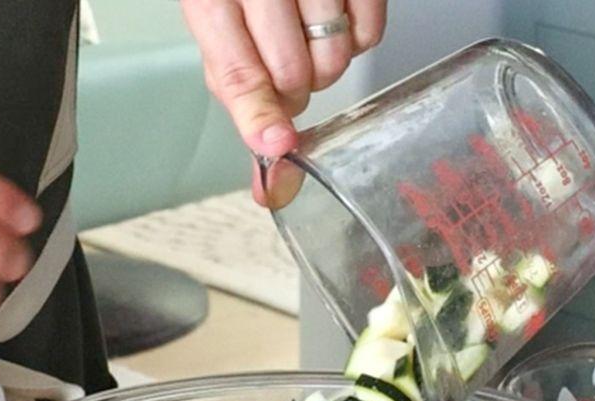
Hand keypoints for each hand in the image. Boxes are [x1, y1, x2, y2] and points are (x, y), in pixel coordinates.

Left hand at [180, 0, 386, 202]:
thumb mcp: (223, 24)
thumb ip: (241, 97)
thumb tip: (270, 187)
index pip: (237, 70)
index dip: (259, 114)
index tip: (279, 145)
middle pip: (293, 74)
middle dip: (294, 90)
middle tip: (286, 66)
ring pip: (334, 59)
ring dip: (327, 66)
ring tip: (310, 36)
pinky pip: (371, 35)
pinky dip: (359, 40)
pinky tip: (338, 19)